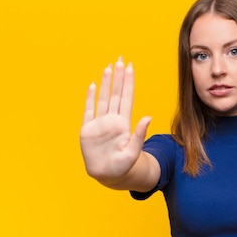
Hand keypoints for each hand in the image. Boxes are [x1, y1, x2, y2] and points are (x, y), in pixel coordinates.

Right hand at [80, 57, 150, 181]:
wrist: (109, 176)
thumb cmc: (124, 166)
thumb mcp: (133, 152)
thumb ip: (139, 135)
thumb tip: (148, 117)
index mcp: (124, 124)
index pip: (126, 98)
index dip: (128, 83)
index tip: (130, 68)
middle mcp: (112, 120)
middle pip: (115, 94)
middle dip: (118, 77)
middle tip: (120, 60)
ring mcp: (100, 124)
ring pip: (103, 99)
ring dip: (105, 83)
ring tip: (108, 68)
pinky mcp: (88, 130)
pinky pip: (88, 111)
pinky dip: (90, 98)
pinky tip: (92, 86)